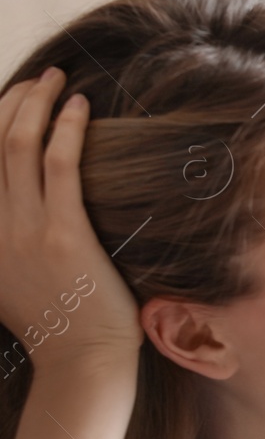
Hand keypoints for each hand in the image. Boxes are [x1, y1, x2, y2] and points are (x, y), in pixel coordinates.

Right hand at [0, 69, 142, 373]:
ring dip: (36, 104)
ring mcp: (24, 230)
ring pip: (18, 146)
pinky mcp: (64, 234)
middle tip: (38, 79)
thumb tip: (10, 211)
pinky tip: (78, 107)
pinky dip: (65, 129)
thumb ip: (1, 244)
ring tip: (57, 80)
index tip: (10, 98)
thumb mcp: (6, 281)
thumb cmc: (58, 322)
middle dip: (12, 101)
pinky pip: (58, 167)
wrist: (82, 359)